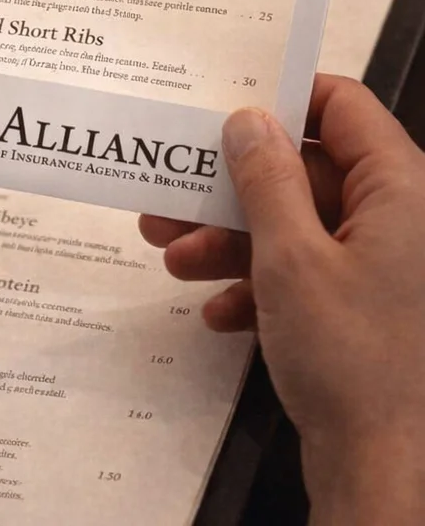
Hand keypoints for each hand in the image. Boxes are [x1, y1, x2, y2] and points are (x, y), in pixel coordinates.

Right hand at [139, 75, 424, 524]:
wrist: (387, 473)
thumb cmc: (354, 361)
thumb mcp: (291, 257)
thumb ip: (264, 179)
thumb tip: (247, 121)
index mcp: (401, 190)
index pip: (344, 107)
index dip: (284, 100)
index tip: (226, 109)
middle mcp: (400, 220)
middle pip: (306, 172)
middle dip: (234, 189)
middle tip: (172, 195)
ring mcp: (384, 266)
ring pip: (298, 226)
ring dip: (233, 240)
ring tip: (173, 258)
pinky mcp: (366, 307)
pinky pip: (307, 273)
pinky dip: (260, 285)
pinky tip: (218, 311)